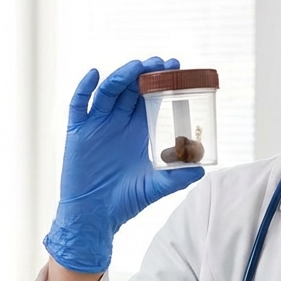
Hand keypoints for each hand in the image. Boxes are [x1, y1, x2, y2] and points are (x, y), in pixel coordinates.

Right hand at [43, 58, 204, 272]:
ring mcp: (96, 125)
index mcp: (138, 131)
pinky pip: (78, 104)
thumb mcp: (157, 187)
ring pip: (108, 91)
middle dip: (145, 73)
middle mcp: (118, 123)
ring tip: (137, 66)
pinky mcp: (77, 132)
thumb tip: (203, 167)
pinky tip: (94, 74)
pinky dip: (84, 88)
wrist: (95, 217)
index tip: (176, 68)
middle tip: (161, 63)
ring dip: (121, 76)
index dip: (162, 81)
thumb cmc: (125, 202)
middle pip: (131, 88)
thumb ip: (178, 177)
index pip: (151, 97)